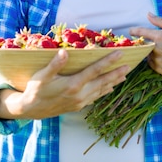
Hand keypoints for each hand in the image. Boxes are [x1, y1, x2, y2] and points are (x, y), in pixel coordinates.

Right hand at [0, 49, 129, 119]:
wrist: (30, 110)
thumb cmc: (35, 89)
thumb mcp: (42, 76)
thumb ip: (54, 64)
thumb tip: (65, 52)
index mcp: (73, 84)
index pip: (94, 70)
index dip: (108, 61)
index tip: (120, 54)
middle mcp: (79, 94)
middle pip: (103, 81)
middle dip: (117, 73)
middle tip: (130, 66)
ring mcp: (80, 101)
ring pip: (101, 90)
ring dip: (113, 82)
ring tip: (125, 75)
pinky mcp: (78, 106)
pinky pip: (95, 97)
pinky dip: (104, 91)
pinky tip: (110, 88)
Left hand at [129, 12, 161, 79]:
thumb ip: (160, 21)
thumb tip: (148, 14)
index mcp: (159, 37)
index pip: (141, 32)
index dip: (134, 31)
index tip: (131, 31)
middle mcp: (155, 50)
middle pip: (143, 44)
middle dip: (146, 42)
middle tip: (157, 41)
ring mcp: (157, 61)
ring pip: (147, 54)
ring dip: (151, 51)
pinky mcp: (159, 70)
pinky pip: (152, 63)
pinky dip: (155, 60)